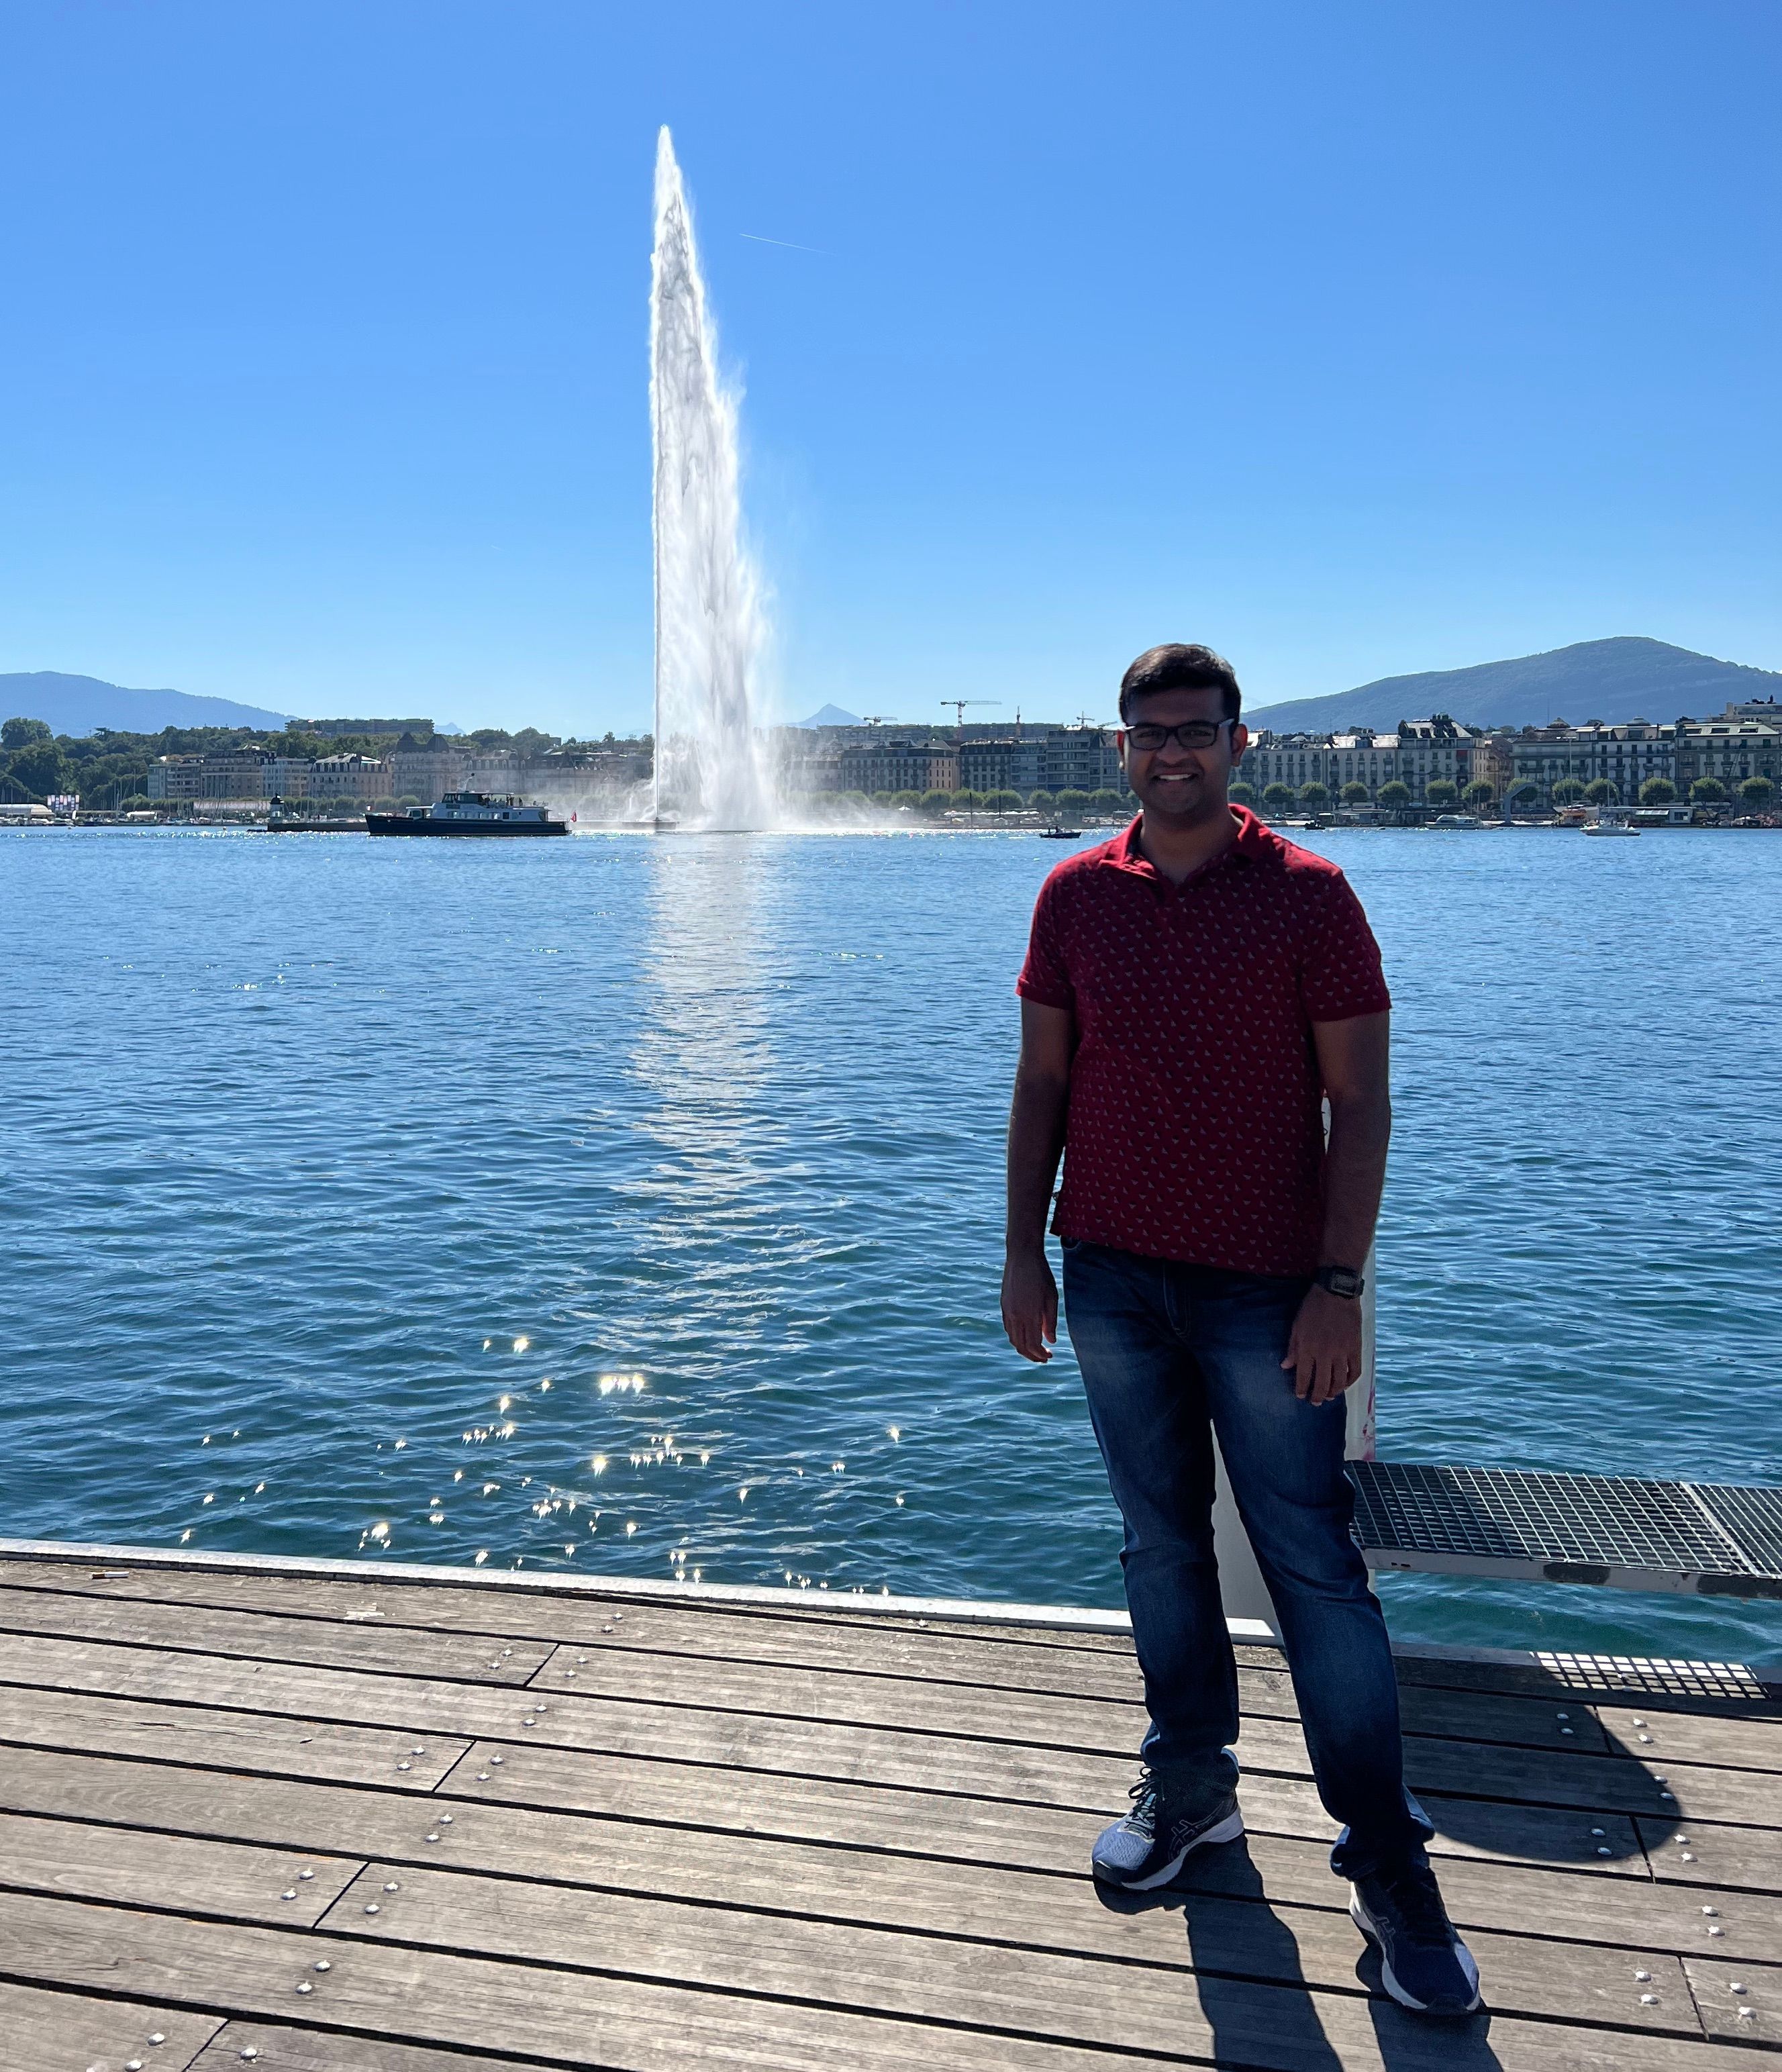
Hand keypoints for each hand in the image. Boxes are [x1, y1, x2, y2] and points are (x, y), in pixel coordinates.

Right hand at [1001, 1247, 1057, 1362]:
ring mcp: (1007, 1311)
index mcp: (1029, 1315)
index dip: (1041, 1354)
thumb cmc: (1041, 1275)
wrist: (1022, 1256)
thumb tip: (1051, 1341)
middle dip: (1032, 1356)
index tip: (1050, 1356)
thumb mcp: (1051, 1298)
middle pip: (1021, 1345)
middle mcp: (1015, 1316)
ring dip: (1023, 1348)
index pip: (1033, 1345)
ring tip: (1035, 1349)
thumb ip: (1050, 1321)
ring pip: (1012, 1338)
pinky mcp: (1003, 1305)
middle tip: (1043, 1358)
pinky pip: (1008, 1328)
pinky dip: (1016, 1336)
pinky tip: (1025, 1334)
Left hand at [1281, 1285, 1361, 1404]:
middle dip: (1317, 1396)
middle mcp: (1325, 1354)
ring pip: (1339, 1381)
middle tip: (1315, 1402)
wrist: (1337, 1293)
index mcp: (1308, 1348)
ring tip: (1329, 1397)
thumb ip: (1292, 1348)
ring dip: (1334, 1392)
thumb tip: (1285, 1366)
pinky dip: (1350, 1381)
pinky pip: (1355, 1371)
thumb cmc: (1313, 1307)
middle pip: (1322, 1383)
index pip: (1304, 1376)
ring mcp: (1342, 1353)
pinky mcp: (1356, 1349)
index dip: (1302, 1388)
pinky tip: (1345, 1385)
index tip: (1300, 1396)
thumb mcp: (1296, 1326)